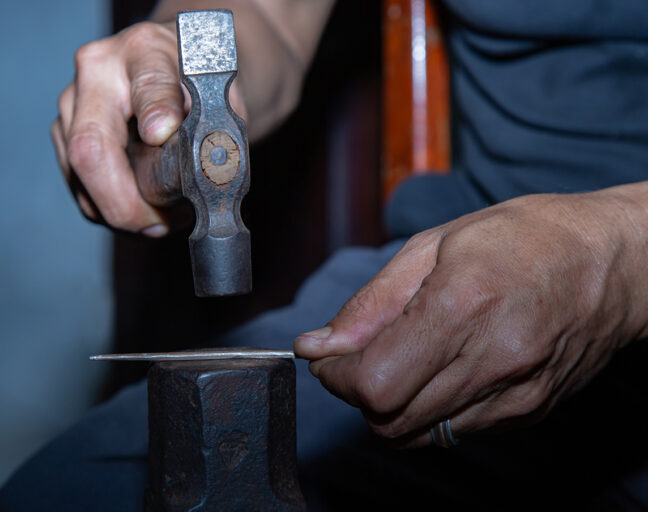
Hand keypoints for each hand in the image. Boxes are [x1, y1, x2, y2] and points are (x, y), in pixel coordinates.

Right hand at [51, 21, 246, 235]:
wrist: (182, 69)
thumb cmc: (202, 87)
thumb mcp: (222, 99)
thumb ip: (214, 128)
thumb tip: (198, 170)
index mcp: (146, 50)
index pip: (149, 84)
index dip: (156, 114)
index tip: (162, 137)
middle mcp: (98, 69)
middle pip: (90, 146)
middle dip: (124, 202)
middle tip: (157, 225)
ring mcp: (73, 100)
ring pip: (78, 172)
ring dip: (118, 209)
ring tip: (159, 218)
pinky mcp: (64, 130)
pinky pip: (77, 183)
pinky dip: (107, 206)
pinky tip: (140, 206)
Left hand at [295, 188, 647, 446]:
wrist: (616, 262)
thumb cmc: (525, 238)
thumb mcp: (435, 245)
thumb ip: (372, 303)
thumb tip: (318, 345)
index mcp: (463, 305)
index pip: (374, 383)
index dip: (336, 377)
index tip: (327, 357)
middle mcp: (493, 359)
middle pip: (390, 419)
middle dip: (357, 393)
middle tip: (360, 356)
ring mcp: (517, 394)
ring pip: (418, 435)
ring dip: (390, 405)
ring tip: (402, 359)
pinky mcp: (530, 412)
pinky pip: (455, 432)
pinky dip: (429, 410)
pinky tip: (441, 370)